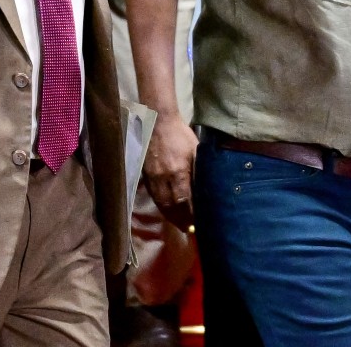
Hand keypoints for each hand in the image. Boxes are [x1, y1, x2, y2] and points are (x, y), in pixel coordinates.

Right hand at [143, 112, 197, 230]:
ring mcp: (153, 177)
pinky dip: (161, 206)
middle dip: (180, 219)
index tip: (197, 223)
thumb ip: (198, 170)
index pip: (185, 200)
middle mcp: (164, 178)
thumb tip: (205, 189)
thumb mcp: (195, 150)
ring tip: (178, 224)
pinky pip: (153, 196)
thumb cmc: (181, 135)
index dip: (190, 214)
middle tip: (188, 229)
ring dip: (170, 216)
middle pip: (171, 206)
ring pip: (160, 203)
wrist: (158, 122)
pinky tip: (167, 210)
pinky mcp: (145, 175)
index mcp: (178, 171)